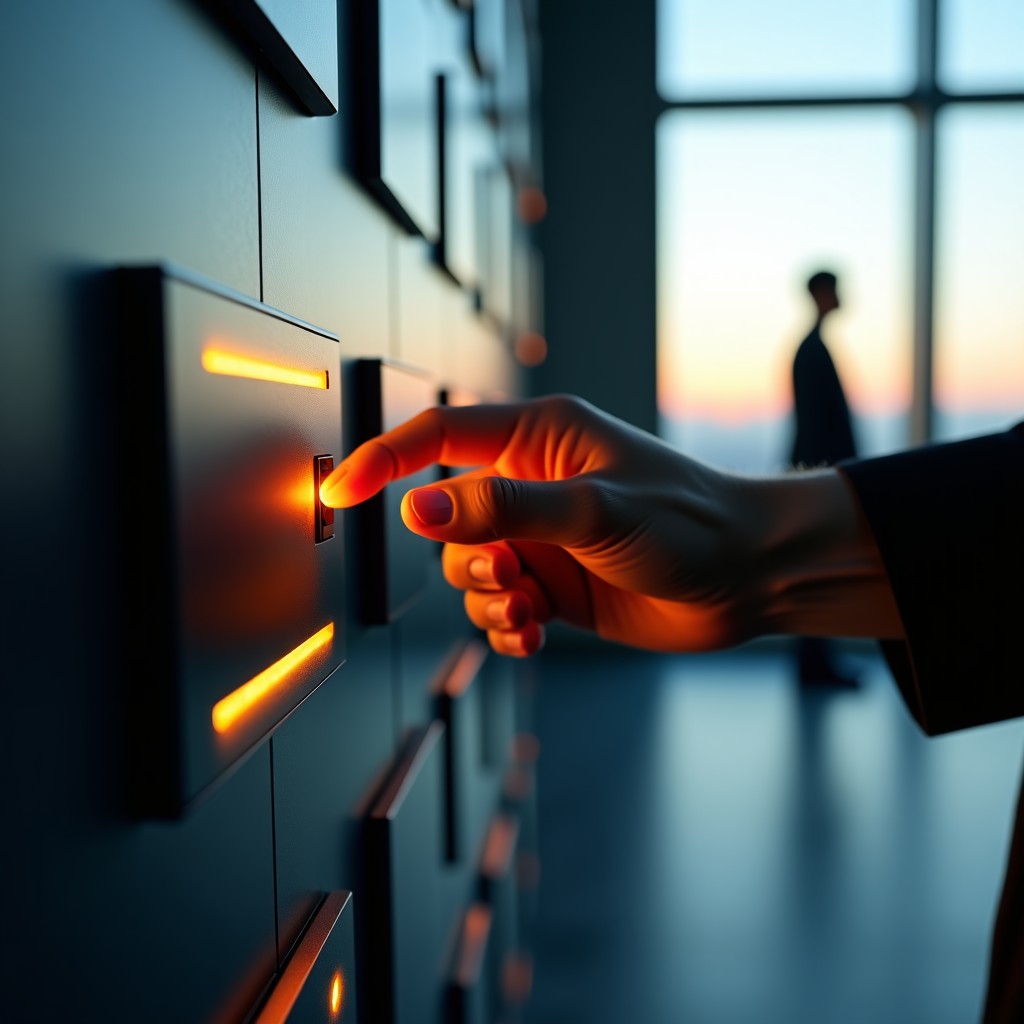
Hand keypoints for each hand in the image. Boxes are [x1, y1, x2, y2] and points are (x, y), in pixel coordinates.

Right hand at [320, 395, 900, 655]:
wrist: (748, 578)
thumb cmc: (690, 522)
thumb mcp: (595, 509)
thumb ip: (504, 509)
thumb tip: (418, 508)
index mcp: (539, 440)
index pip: (440, 436)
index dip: (385, 459)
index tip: (343, 491)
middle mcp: (533, 486)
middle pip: (448, 518)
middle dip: (466, 556)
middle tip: (511, 575)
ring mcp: (542, 537)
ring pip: (468, 569)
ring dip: (487, 598)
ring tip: (531, 610)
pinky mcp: (554, 584)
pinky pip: (499, 607)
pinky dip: (505, 627)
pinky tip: (534, 636)